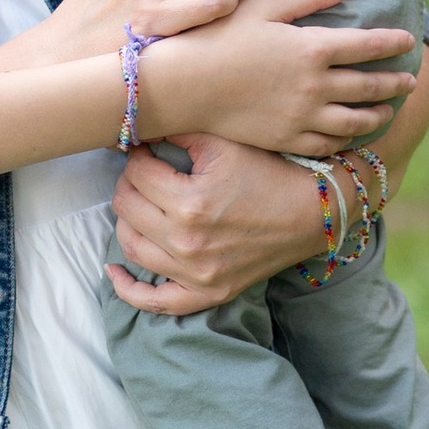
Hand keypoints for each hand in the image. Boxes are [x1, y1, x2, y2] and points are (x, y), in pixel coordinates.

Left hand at [107, 135, 339, 312]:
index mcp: (190, 202)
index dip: (138, 157)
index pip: (136, 173)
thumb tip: (138, 126)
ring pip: (131, 245)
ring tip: (141, 204)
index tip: (149, 152)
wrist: (313, 212)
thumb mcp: (225, 143)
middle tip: (145, 174)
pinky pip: (153, 302)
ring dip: (128, 219)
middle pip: (126, 207)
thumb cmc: (270, 172)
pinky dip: (127, 288)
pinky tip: (115, 270)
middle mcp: (188, 242)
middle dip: (130, 183)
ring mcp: (196, 273)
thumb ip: (178, 132)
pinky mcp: (207, 292)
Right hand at [133, 0, 410, 158]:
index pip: (369, 45)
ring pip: (355, 120)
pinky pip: (327, 144)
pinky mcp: (285, 139)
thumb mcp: (264, 5)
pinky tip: (350, 132)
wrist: (184, 86)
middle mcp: (315, 87)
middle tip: (410, 80)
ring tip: (387, 109)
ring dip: (377, 114)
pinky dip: (346, 138)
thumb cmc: (219, 35)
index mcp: (313, 48)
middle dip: (395, 82)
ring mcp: (301, 117)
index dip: (392, 42)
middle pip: (370, 86)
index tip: (407, 41)